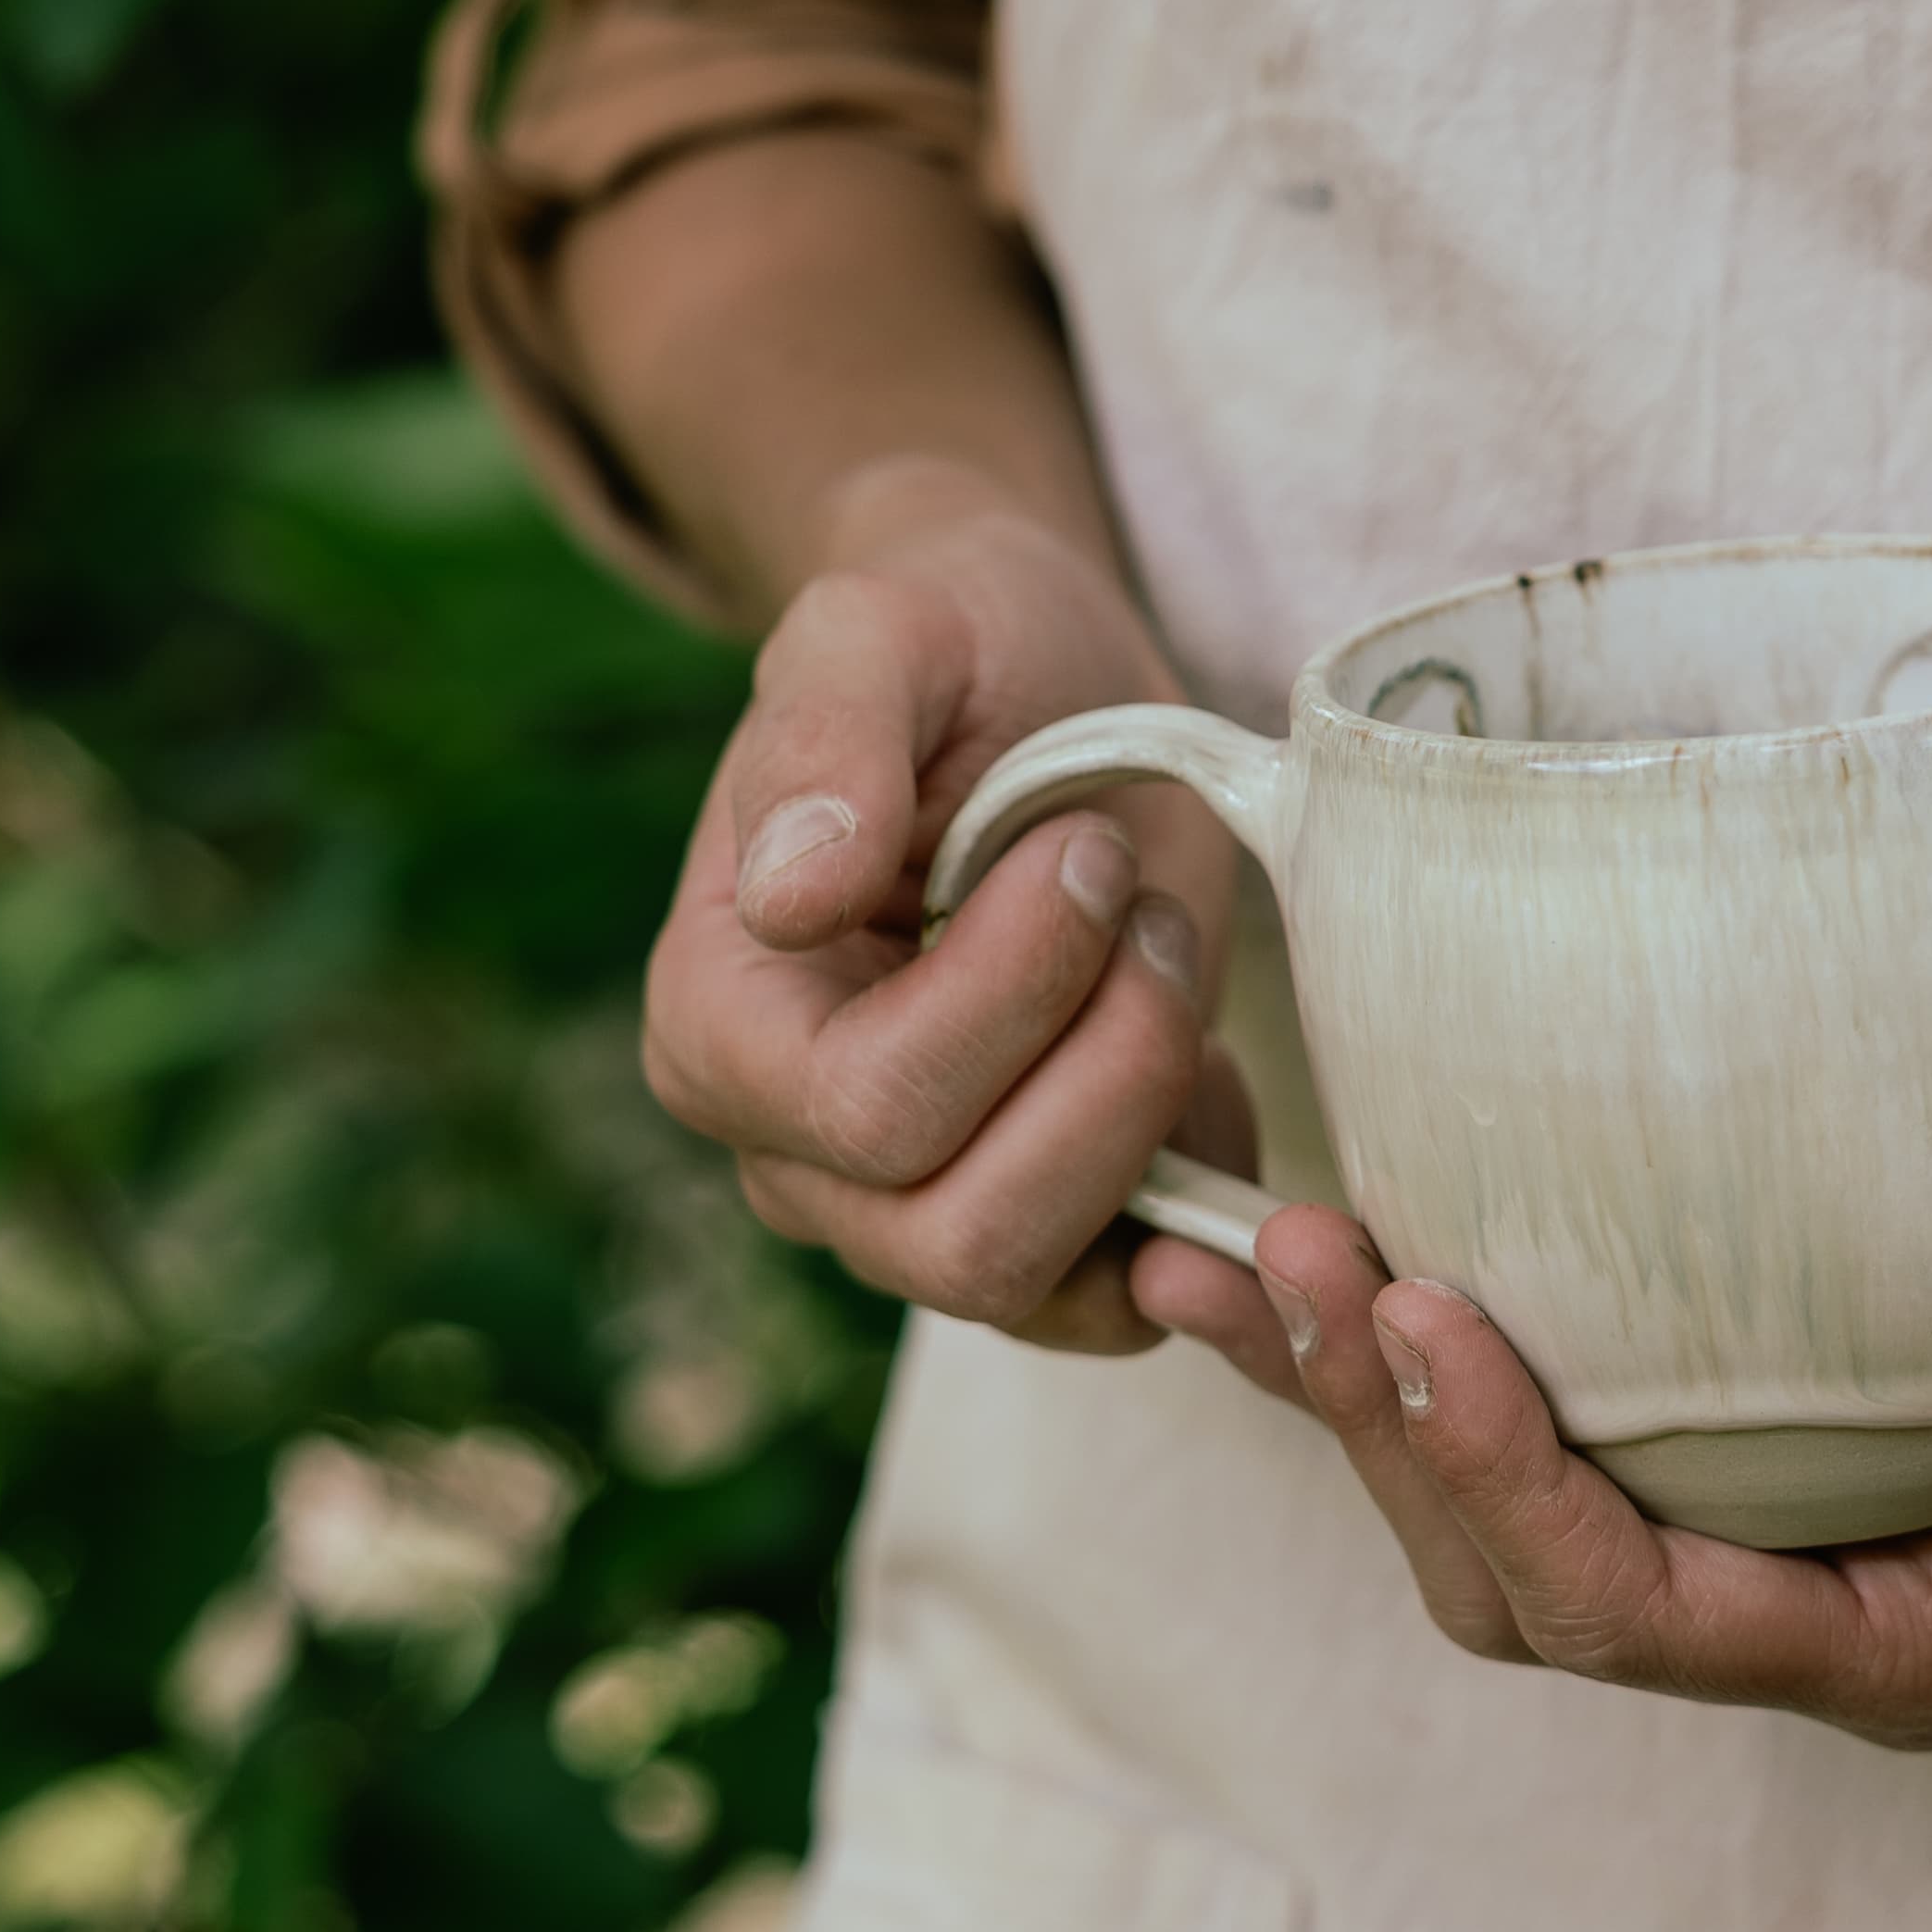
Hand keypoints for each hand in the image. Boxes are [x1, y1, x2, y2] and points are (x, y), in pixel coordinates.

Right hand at [643, 467, 1259, 1348]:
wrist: (1038, 685)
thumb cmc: (952, 648)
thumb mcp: (881, 629)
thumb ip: (824, 737)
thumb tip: (787, 897)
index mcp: (720, 1024)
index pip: (873, 1108)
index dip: (1019, 992)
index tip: (1083, 845)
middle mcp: (794, 1155)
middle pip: (967, 1235)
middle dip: (1110, 1071)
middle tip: (1151, 910)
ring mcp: (911, 1214)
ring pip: (1052, 1287)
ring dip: (1157, 1121)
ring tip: (1171, 958)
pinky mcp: (1039, 1234)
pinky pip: (1125, 1302)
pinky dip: (1205, 1212)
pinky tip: (1212, 1063)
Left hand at [1139, 1093, 1931, 1753]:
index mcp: (1906, 1641)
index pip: (1639, 1611)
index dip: (1505, 1481)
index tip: (1420, 1310)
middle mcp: (1803, 1589)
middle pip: (1520, 1572)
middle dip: (1381, 1433)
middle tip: (1285, 1254)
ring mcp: (1764, 1492)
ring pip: (1493, 1491)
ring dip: (1350, 1388)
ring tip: (1231, 1249)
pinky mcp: (1745, 1383)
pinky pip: (1544, 1379)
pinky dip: (1405, 1324)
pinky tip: (1303, 1229)